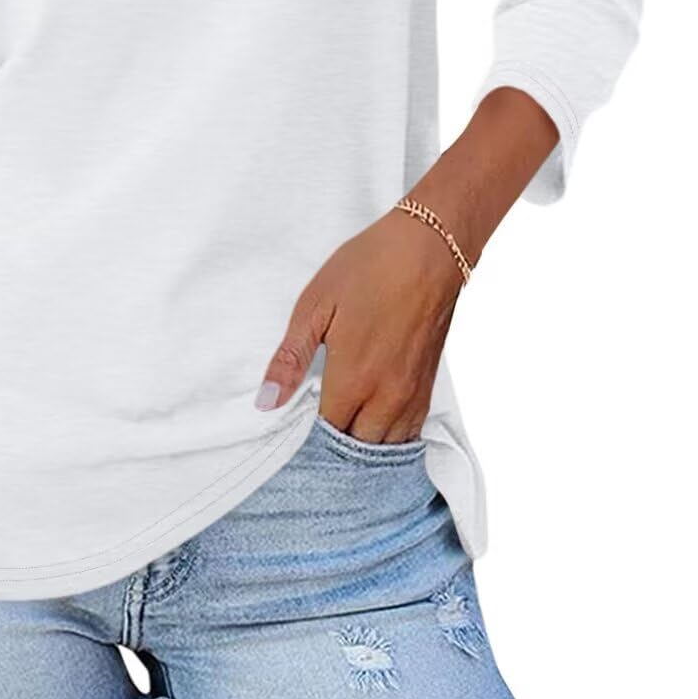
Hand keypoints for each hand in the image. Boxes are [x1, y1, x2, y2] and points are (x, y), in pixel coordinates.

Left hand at [255, 205, 464, 441]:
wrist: (431, 249)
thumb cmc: (370, 268)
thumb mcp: (315, 305)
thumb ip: (291, 359)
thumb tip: (266, 402)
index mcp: (354, 379)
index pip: (326, 435)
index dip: (306, 440)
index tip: (291, 435)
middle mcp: (387, 396)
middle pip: (357, 449)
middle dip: (334, 449)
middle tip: (312, 438)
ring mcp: (412, 394)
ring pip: (387, 447)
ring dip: (363, 447)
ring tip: (341, 437)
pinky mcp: (428, 385)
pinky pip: (410, 432)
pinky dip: (390, 439)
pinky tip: (373, 428)